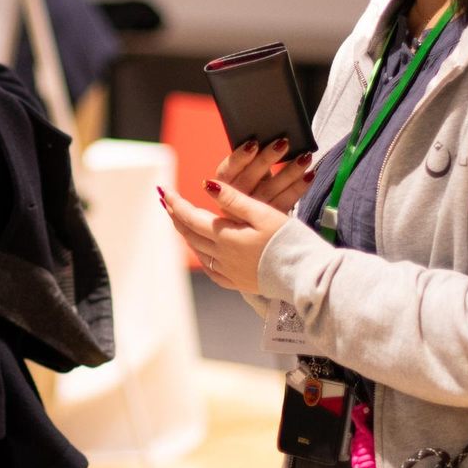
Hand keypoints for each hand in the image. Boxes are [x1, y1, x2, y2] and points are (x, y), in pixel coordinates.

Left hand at [159, 180, 291, 292]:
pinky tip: (201, 252)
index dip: (176, 203)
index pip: (191, 217)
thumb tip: (207, 185)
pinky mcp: (238, 282)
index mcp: (226, 236)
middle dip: (176, 216)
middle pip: (190, 234)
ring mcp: (229, 271)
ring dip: (186, 234)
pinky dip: (201, 256)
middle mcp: (222, 255)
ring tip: (180, 222)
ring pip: (198, 251)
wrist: (304, 275)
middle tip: (168, 203)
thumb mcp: (263, 213)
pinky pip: (211, 269)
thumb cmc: (287, 242)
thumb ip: (233, 199)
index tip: (164, 191)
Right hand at [215, 138, 314, 213]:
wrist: (253, 220)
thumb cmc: (251, 185)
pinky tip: (309, 175)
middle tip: (283, 143)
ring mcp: (251, 214)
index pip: (226, 171)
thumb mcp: (244, 173)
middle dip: (266, 160)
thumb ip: (249, 160)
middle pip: (247, 181)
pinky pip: (284, 203)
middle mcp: (234, 202)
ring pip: (268, 192)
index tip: (253, 143)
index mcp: (224, 186)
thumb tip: (266, 137)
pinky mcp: (269, 220)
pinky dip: (297, 188)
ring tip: (304, 157)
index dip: (240, 157)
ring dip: (288, 172)